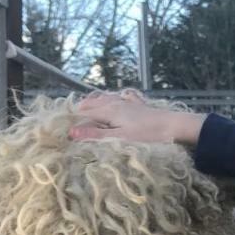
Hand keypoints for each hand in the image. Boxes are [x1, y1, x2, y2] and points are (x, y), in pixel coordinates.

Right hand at [69, 92, 205, 145]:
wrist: (174, 125)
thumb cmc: (148, 135)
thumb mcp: (120, 138)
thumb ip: (96, 135)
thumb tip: (71, 133)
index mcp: (108, 110)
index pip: (84, 112)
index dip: (71, 118)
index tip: (60, 126)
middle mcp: (115, 102)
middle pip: (92, 103)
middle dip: (80, 109)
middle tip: (69, 118)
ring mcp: (128, 102)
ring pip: (105, 97)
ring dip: (94, 102)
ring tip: (86, 106)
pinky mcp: (139, 104)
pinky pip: (121, 97)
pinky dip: (113, 98)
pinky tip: (117, 98)